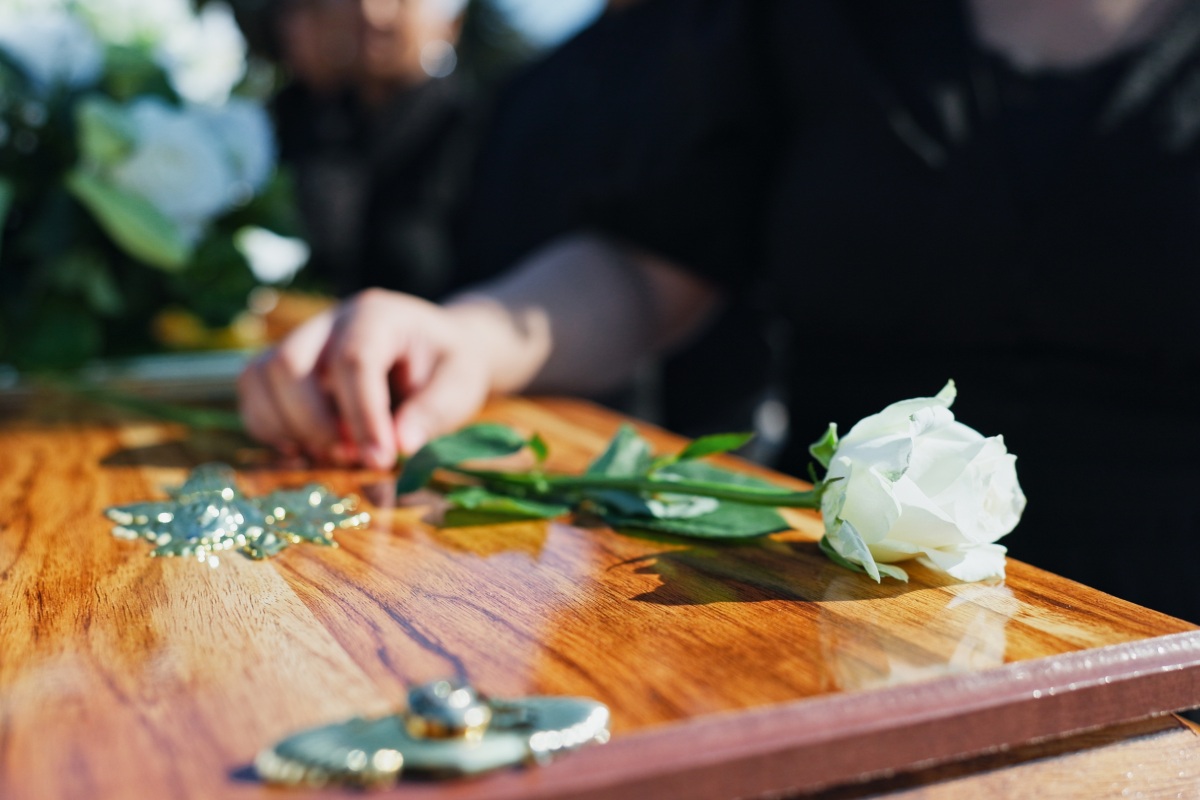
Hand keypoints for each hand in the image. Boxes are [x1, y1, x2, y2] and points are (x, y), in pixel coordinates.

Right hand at [237, 289, 493, 468]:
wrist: (436, 349)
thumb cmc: (449, 366)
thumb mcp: (460, 386)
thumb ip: (433, 413)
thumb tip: (400, 445)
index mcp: (378, 315)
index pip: (354, 360)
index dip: (363, 416)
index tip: (381, 459)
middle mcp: (332, 321)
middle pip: (290, 364)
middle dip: (316, 424)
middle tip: (353, 458)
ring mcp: (303, 340)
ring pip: (262, 376)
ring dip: (289, 428)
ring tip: (335, 454)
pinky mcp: (286, 364)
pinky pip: (253, 392)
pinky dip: (270, 428)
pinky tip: (309, 450)